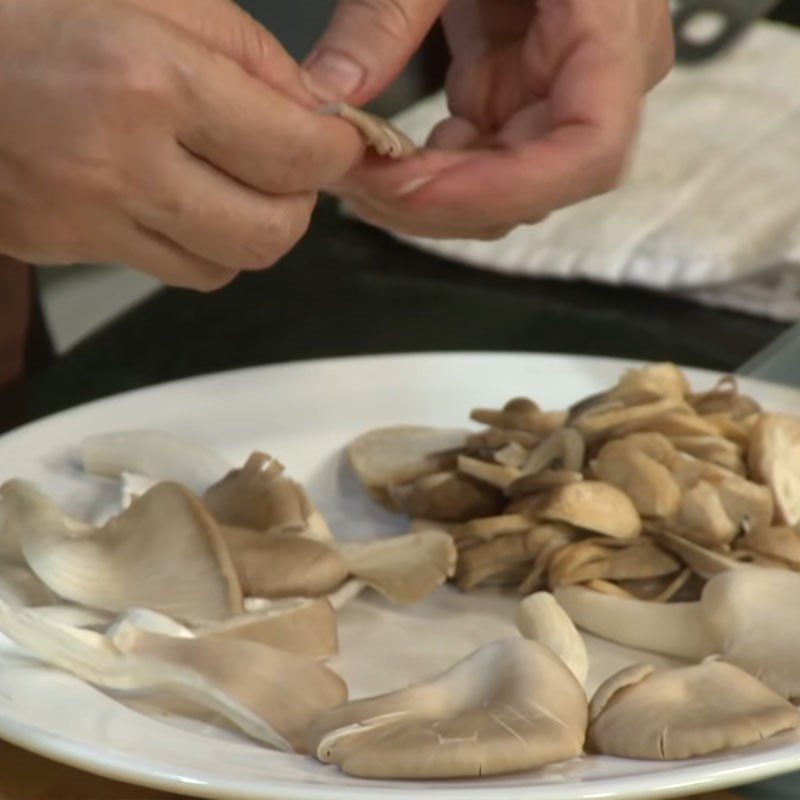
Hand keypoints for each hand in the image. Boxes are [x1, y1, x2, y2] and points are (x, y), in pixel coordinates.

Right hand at [0, 0, 363, 289]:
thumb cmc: (28, 7)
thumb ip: (249, 53)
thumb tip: (315, 109)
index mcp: (150, 81)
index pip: (291, 153)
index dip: (336, 153)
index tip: (341, 142)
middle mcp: (121, 163)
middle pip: (269, 233)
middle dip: (301, 203)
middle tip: (290, 167)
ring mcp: (87, 218)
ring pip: (226, 266)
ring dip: (252, 230)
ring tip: (232, 181)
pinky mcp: (64, 246)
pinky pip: (171, 270)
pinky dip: (200, 245)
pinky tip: (183, 199)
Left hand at [305, 0, 673, 238]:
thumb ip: (387, 13)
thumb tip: (327, 93)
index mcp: (610, 25)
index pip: (590, 150)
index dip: (504, 190)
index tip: (412, 189)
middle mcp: (597, 81)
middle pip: (532, 186)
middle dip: (438, 201)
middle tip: (352, 183)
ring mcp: (554, 95)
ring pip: (500, 189)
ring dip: (425, 194)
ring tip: (354, 170)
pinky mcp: (515, 96)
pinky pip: (476, 160)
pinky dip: (424, 168)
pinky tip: (378, 155)